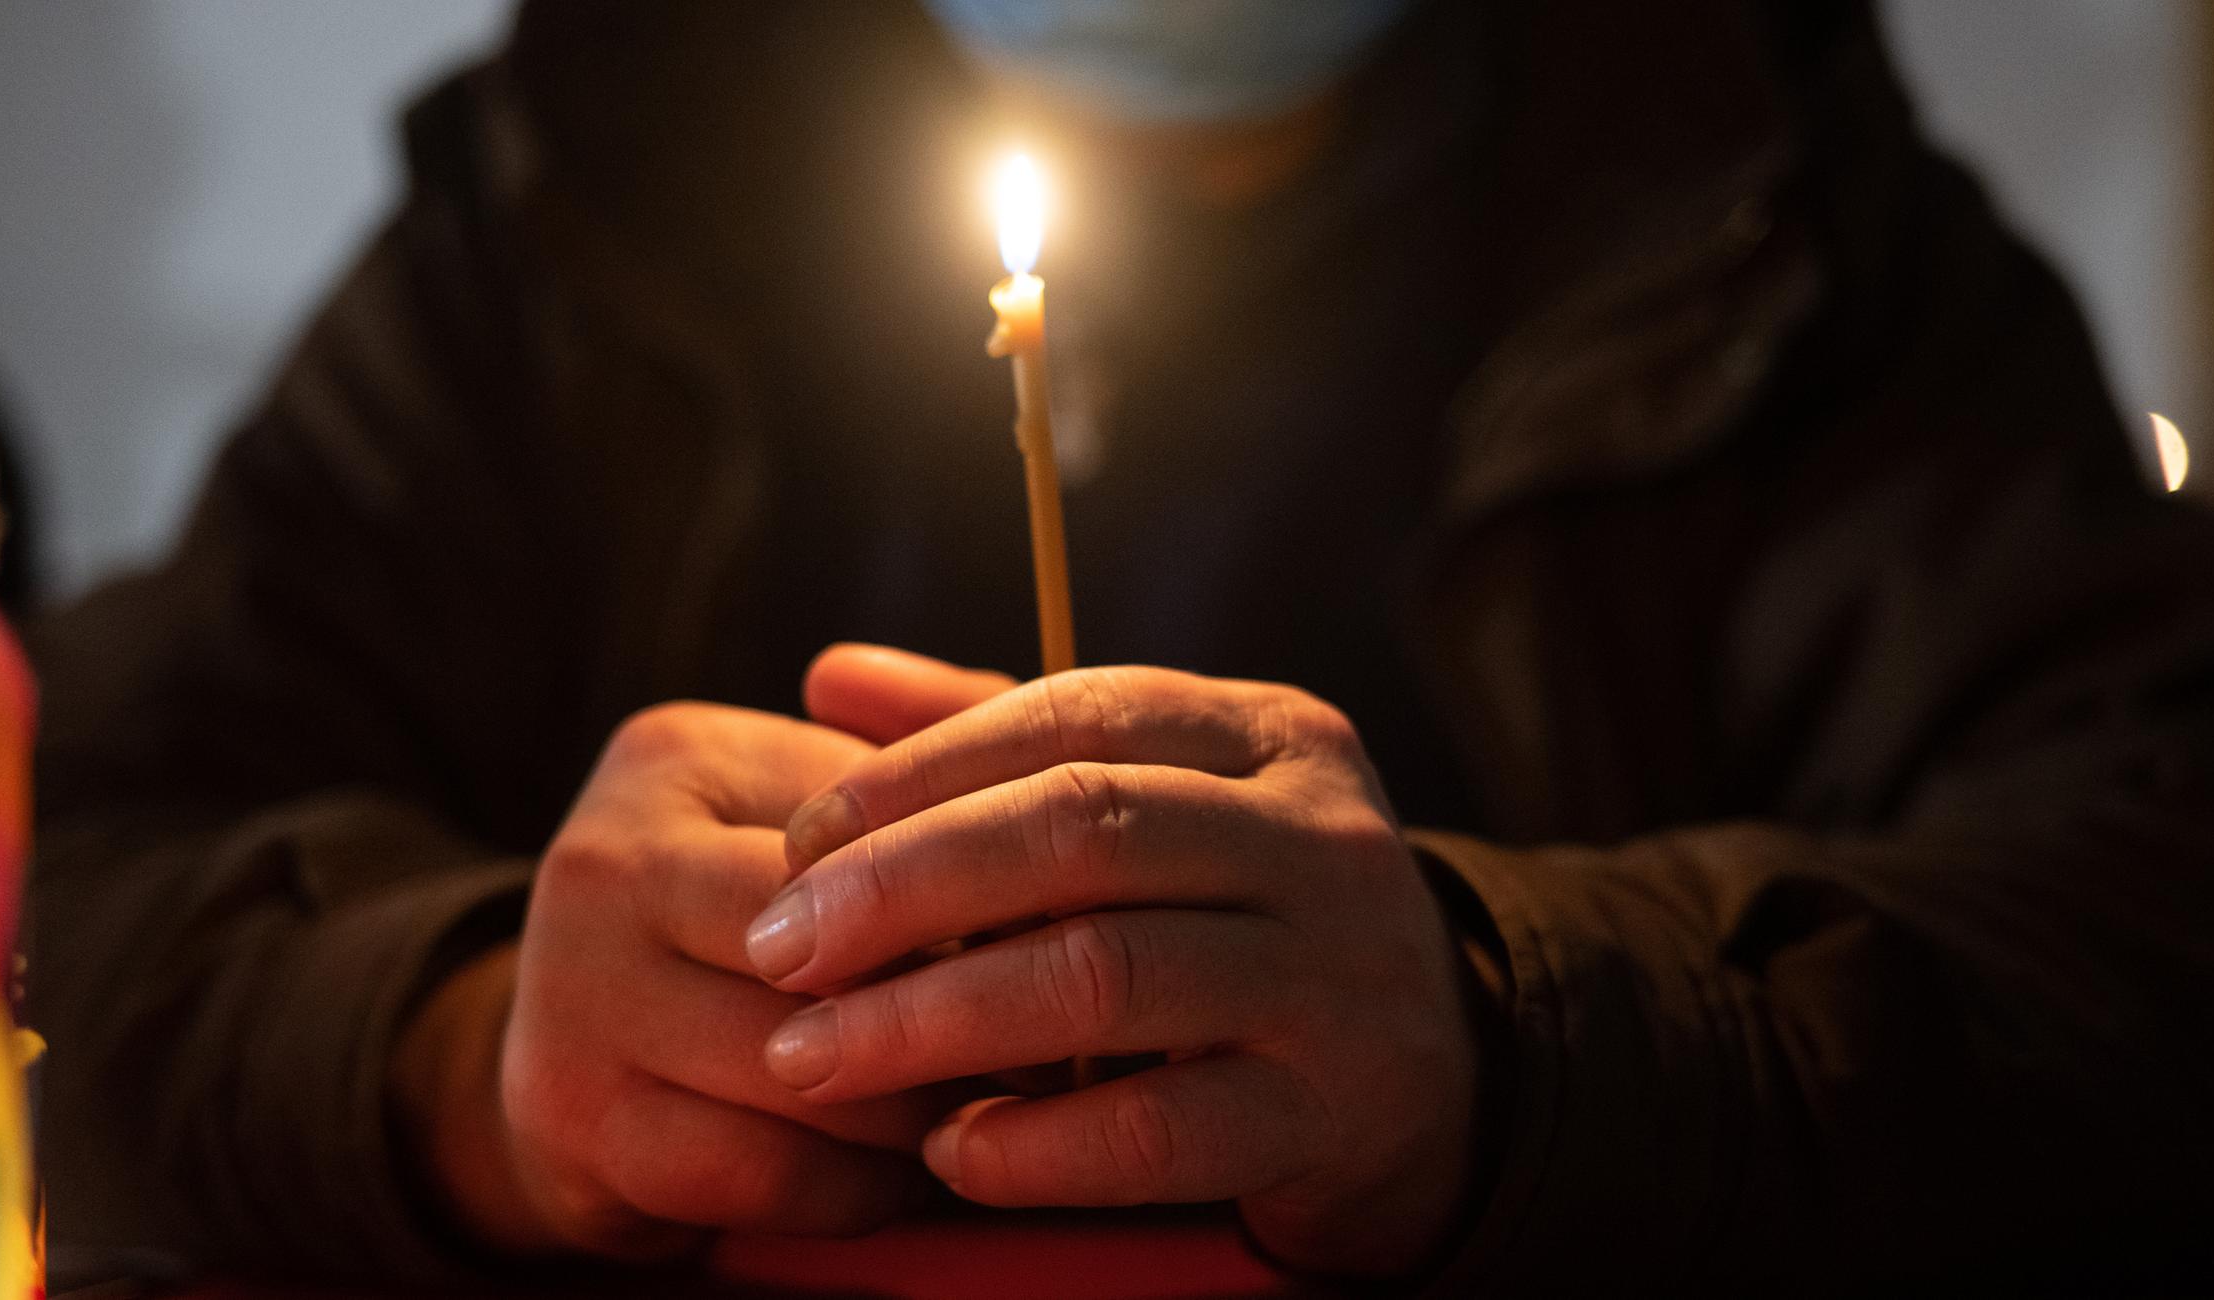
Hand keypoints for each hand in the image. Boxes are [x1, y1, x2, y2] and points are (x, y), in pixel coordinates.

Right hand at [393, 650, 1006, 1257]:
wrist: (568, 1047)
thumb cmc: (738, 918)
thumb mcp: (811, 814)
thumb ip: (935, 764)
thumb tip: (1082, 760)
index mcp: (679, 757)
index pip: (872, 830)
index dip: (983, 896)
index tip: (1066, 943)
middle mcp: (608, 860)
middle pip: (840, 948)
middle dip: (958, 1006)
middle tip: (1054, 1043)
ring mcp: (577, 992)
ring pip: (813, 1068)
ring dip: (923, 1109)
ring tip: (993, 1109)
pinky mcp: (577, 1119)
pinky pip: (770, 1168)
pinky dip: (860, 1186)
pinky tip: (900, 1174)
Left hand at [749, 657, 1479, 1276]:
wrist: (1435, 1085)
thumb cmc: (1246, 921)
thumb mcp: (1155, 807)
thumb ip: (1000, 740)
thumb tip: (831, 674)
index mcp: (1269, 734)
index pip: (1075, 713)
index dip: (920, 771)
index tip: (796, 841)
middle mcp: (1317, 836)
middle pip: (1084, 827)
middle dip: (905, 887)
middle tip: (778, 951)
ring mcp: (1337, 975)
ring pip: (1109, 972)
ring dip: (935, 1018)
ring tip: (813, 1059)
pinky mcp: (1333, 1112)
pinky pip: (1161, 1128)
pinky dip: (1037, 1145)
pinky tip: (947, 1152)